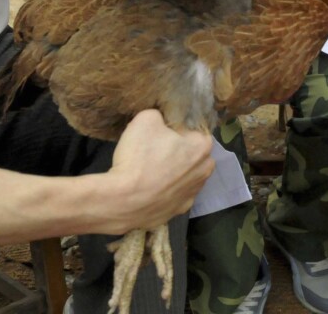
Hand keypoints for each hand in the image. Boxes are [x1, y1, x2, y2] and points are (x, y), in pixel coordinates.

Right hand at [105, 110, 214, 232]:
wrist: (122, 201)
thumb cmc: (139, 156)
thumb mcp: (146, 118)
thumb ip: (160, 116)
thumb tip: (161, 122)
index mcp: (203, 146)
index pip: (193, 130)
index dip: (176, 129)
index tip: (160, 133)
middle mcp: (205, 171)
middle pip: (192, 154)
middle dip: (178, 151)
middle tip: (154, 150)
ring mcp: (193, 194)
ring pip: (185, 176)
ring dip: (173, 172)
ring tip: (149, 171)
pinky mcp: (178, 211)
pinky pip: (173, 195)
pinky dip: (164, 192)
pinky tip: (150, 188)